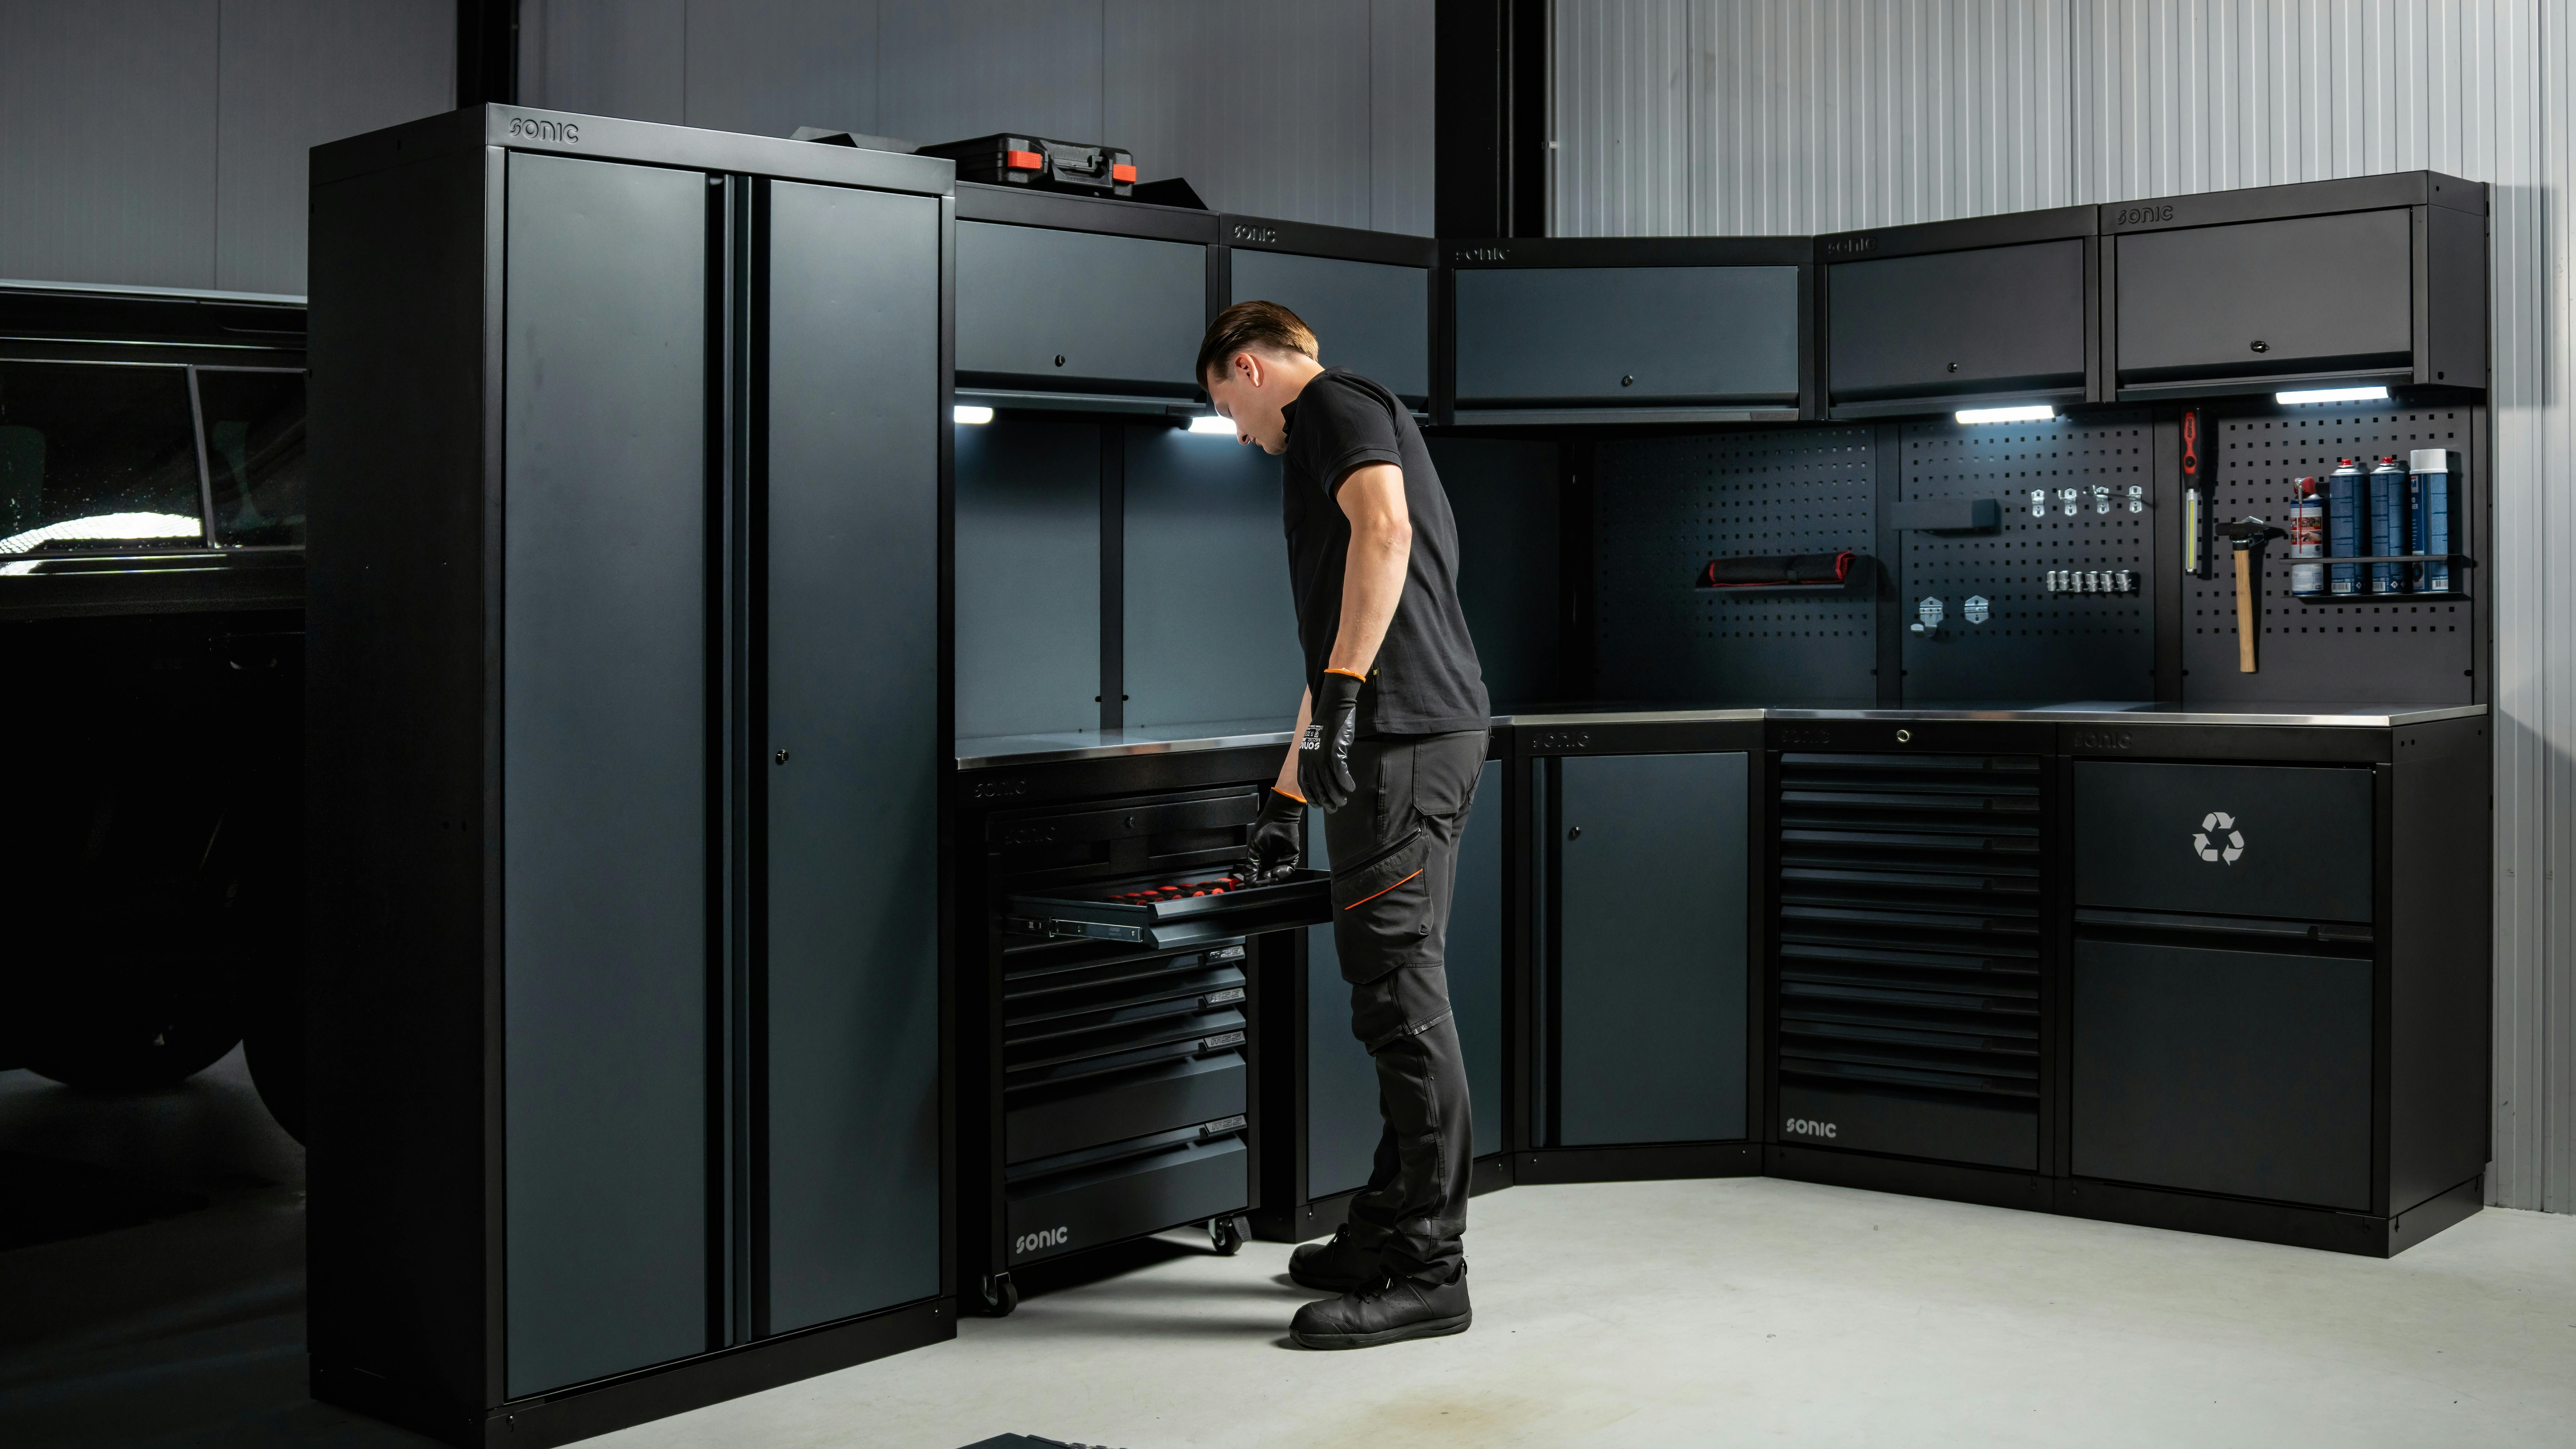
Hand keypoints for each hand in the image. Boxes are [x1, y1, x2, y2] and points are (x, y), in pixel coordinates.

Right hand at [1234, 787, 1305, 884]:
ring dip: (1274, 876)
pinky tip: (1277, 871)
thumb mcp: (1254, 849)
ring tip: (1269, 875)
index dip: (1256, 879)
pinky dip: (1284, 872)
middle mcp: (1271, 859)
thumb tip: (1248, 881)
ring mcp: (1281, 858)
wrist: (1279, 818)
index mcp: (1261, 857)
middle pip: (1269, 875)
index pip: (1258, 873)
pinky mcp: (1291, 856)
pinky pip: (1289, 868)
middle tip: (1262, 882)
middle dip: (1265, 880)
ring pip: (1279, 874)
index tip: (1253, 884)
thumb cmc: (1264, 830)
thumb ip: (1251, 866)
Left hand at [1299, 669, 1365, 810]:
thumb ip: (1318, 758)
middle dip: (1325, 801)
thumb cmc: (1327, 725)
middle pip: (1317, 786)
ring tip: (1344, 801)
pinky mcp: (1335, 751)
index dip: (1311, 796)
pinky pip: (1341, 773)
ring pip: (1329, 783)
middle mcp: (1310, 758)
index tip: (1318, 805)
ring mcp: (1322, 756)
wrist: (1333, 707)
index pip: (1304, 783)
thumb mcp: (1316, 743)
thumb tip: (1325, 774)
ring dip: (1337, 795)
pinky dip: (1346, 782)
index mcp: (1304, 757)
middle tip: (1334, 808)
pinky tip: (1351, 787)